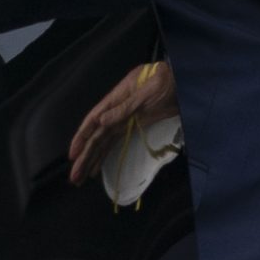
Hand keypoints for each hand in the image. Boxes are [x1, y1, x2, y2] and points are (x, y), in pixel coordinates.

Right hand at [68, 61, 178, 184]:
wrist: (186, 81)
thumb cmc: (168, 81)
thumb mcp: (149, 92)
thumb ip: (125, 107)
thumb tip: (101, 123)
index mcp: (118, 96)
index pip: (94, 118)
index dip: (82, 137)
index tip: (73, 154)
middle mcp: (117, 108)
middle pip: (96, 134)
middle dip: (84, 155)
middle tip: (74, 177)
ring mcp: (125, 118)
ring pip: (103, 141)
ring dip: (92, 158)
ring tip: (81, 178)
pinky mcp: (134, 125)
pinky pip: (115, 142)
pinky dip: (104, 154)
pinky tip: (96, 168)